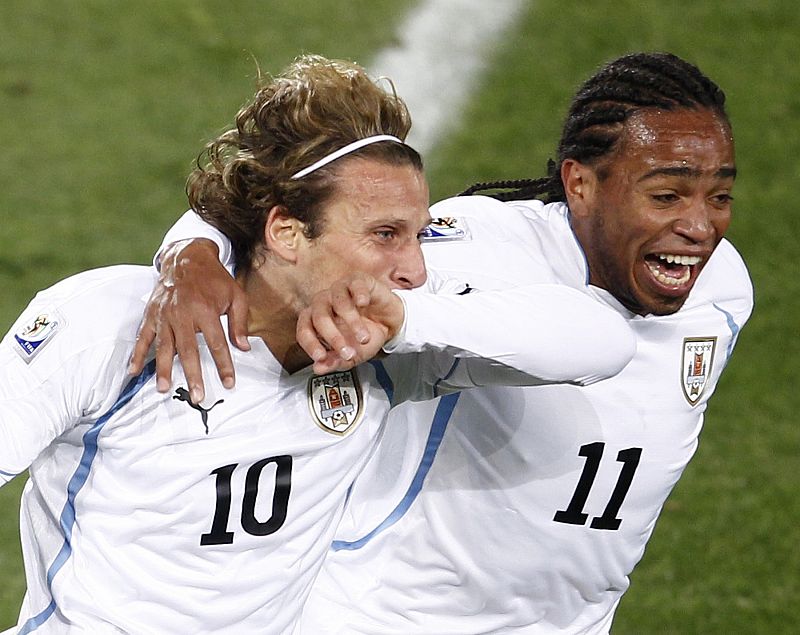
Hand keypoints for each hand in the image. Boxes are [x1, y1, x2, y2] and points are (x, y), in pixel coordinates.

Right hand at [128, 239, 249, 402]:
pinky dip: (137, 355)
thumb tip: (244, 348)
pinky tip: (133, 371)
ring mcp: (164, 315)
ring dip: (163, 370)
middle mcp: (183, 313)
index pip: (217, 343)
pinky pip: (143, 337)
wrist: (187, 257)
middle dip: (193, 375)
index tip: (228, 383)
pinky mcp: (151, 315)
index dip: (224, 365)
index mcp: (206, 309)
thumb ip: (239, 323)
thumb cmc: (215, 279)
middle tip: (197, 396)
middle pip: (188, 350)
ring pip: (164, 347)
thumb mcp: (236, 295)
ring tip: (164, 389)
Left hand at [296, 273, 404, 374]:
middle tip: (348, 352)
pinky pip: (355, 285)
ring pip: (338, 301)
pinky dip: (359, 295)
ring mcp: (340, 290)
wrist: (390, 324)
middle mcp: (324, 303)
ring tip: (364, 338)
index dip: (310, 344)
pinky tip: (363, 304)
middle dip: (333, 337)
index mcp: (316, 320)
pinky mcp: (358, 281)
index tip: (321, 357)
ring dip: (352, 322)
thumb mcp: (353, 355)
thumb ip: (335, 362)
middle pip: (319, 316)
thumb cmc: (365, 336)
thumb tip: (318, 368)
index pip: (304, 330)